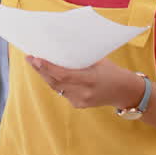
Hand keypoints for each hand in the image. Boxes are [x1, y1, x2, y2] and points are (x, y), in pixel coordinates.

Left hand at [27, 56, 143, 109]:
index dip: (47, 67)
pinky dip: (55, 82)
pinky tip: (48, 74)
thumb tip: (60, 50)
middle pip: (56, 82)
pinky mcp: (79, 105)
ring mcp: (80, 101)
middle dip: (41, 70)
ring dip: (45, 76)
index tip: (36, 58)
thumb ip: (80, 59)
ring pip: (57, 88)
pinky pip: (63, 92)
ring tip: (35, 64)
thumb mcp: (98, 61)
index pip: (63, 75)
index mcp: (90, 79)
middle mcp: (84, 93)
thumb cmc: (112, 71)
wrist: (125, 92)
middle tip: (30, 58)